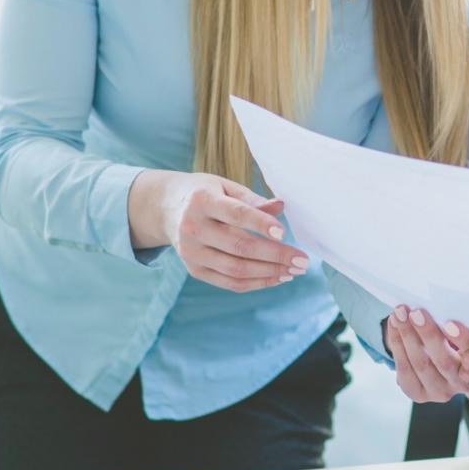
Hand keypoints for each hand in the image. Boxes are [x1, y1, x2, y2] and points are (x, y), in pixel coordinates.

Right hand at [128, 169, 307, 291]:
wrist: (166, 208)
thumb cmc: (205, 193)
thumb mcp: (225, 186)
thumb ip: (252, 199)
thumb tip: (282, 207)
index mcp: (201, 200)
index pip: (235, 214)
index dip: (260, 223)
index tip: (284, 232)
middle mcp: (192, 228)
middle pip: (239, 246)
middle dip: (275, 255)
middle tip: (302, 260)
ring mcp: (191, 252)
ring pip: (236, 269)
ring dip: (270, 273)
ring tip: (294, 271)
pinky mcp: (194, 270)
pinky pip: (229, 282)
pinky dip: (256, 282)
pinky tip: (277, 277)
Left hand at [386, 306, 468, 402]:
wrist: (436, 361)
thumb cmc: (456, 337)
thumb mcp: (466, 332)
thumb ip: (465, 324)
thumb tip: (451, 302)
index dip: (464, 340)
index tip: (450, 323)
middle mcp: (463, 385)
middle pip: (444, 362)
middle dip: (428, 334)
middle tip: (416, 313)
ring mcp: (440, 392)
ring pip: (421, 364)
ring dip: (407, 335)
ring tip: (399, 313)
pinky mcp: (418, 394)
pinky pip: (404, 369)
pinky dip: (396, 343)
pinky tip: (394, 324)